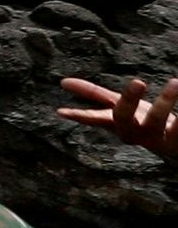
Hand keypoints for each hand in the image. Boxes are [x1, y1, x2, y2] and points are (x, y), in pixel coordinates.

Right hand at [57, 76, 177, 156]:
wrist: (175, 146)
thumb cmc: (145, 122)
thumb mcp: (120, 107)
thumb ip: (94, 94)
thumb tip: (62, 82)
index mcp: (118, 123)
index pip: (95, 118)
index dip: (79, 115)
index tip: (62, 112)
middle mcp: (134, 133)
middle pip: (124, 118)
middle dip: (127, 101)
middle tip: (138, 81)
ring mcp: (156, 137)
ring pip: (158, 120)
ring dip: (166, 101)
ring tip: (175, 81)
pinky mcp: (177, 139)